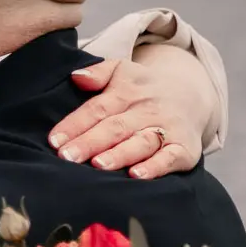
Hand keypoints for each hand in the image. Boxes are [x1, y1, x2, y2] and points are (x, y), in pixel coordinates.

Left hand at [49, 50, 209, 178]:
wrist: (191, 96)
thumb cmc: (144, 90)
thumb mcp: (122, 71)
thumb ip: (98, 72)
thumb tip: (77, 77)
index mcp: (127, 93)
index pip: (97, 108)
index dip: (75, 124)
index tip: (54, 141)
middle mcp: (147, 111)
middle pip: (115, 127)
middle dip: (90, 142)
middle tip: (67, 157)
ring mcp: (166, 129)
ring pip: (141, 142)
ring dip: (120, 154)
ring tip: (98, 165)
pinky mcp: (184, 149)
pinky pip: (170, 158)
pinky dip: (155, 167)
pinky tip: (136, 176)